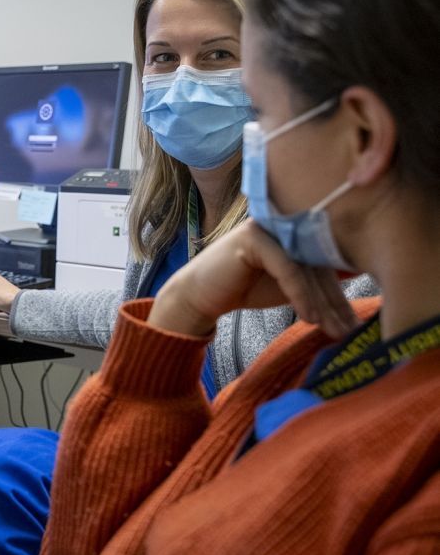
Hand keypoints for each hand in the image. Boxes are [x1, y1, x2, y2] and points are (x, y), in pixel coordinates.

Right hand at [149, 220, 358, 339]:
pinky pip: (287, 269)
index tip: (353, 325)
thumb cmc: (243, 289)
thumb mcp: (289, 286)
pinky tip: (309, 319)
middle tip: (347, 332)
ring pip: (306, 268)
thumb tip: (356, 289)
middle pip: (319, 266)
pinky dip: (301, 296)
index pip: (326, 263)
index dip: (340, 296)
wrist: (198, 295)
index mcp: (295, 229)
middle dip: (334, 303)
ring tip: (331, 330)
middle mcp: (284, 222)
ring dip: (321, 304)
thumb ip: (316, 282)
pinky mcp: (254, 238)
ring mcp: (269, 226)